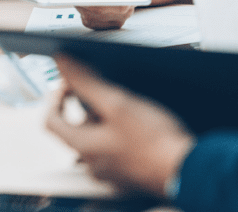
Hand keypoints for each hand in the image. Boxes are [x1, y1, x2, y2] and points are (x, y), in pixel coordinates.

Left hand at [46, 56, 194, 196]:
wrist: (186, 169)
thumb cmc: (153, 140)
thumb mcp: (116, 102)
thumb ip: (86, 82)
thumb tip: (62, 62)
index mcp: (83, 146)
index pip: (51, 120)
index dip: (56, 96)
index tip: (70, 83)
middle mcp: (92, 163)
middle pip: (75, 128)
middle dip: (87, 105)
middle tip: (106, 88)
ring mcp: (111, 172)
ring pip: (97, 138)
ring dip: (105, 118)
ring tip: (127, 103)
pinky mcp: (129, 174)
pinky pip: (115, 149)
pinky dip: (120, 133)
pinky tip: (140, 123)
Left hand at [77, 0, 140, 29]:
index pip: (121, 4)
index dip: (104, 3)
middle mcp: (129, 4)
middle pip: (105, 13)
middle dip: (88, 1)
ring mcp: (120, 16)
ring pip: (94, 18)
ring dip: (84, 5)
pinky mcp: (108, 23)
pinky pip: (90, 22)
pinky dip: (83, 11)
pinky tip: (88, 0)